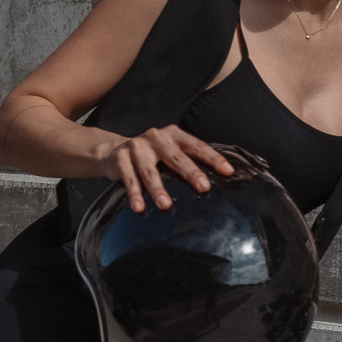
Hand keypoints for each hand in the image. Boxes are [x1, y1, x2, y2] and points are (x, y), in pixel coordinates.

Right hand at [106, 126, 233, 211]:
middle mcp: (156, 137)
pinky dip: (134, 193)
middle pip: (176, 156)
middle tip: (203, 187)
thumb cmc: (150, 156)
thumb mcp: (169, 153)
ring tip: (166, 205)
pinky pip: (129, 178)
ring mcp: (137, 146)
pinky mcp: (121, 158)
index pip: (196, 146)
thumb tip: (214, 182)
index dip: (212, 158)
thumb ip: (187, 162)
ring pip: (150, 170)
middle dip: (190, 172)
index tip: (228, 171)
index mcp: (174, 135)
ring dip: (158, 188)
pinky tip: (139, 207)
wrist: (113, 152)